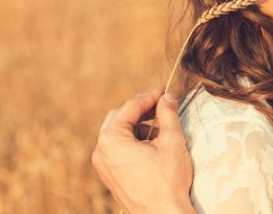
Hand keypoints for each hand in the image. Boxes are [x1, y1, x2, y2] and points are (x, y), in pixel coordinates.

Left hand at [92, 88, 194, 213]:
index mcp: (111, 140)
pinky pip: (117, 150)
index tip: (163, 91)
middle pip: (118, 118)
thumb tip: (166, 97)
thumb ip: (167, 114)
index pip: (130, 107)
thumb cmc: (167, 181)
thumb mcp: (171, 141)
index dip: (149, 96)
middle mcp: (101, 151)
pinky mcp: (109, 176)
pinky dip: (133, 142)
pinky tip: (152, 146)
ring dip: (138, 127)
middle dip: (140, 110)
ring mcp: (103, 166)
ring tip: (161, 130)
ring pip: (117, 134)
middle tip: (160, 105)